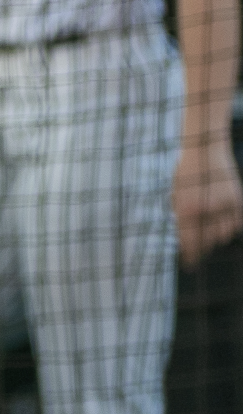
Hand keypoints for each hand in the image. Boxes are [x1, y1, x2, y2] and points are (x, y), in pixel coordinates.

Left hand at [174, 131, 241, 266]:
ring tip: (209, 227)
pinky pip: (236, 224)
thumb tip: (184, 240)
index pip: (189, 240)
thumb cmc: (186, 172)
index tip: (189, 264)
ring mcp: (224, 205)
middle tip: (199, 252)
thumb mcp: (176, 194)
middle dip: (203, 248)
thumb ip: (180, 215)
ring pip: (224, 234)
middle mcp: (206, 210)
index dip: (190, 255)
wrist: (205, 149)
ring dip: (216, 235)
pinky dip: (230, 226)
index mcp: (186, 208)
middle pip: (208, 241)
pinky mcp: (237, 201)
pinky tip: (222, 219)